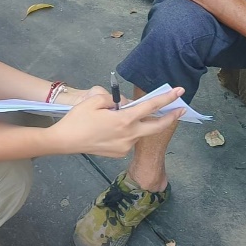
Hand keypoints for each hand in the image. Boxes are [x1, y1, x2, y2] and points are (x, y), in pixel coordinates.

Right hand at [49, 88, 184, 157]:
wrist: (65, 141)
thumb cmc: (78, 119)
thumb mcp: (95, 100)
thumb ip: (115, 99)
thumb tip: (126, 104)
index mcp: (124, 120)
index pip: (151, 106)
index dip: (166, 98)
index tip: (179, 91)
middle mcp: (129, 135)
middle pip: (157, 126)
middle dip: (171, 117)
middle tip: (180, 109)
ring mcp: (125, 147)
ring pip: (140, 132)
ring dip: (141, 123)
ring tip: (127, 116)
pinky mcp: (119, 154)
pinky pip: (129, 140)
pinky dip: (128, 132)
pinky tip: (113, 129)